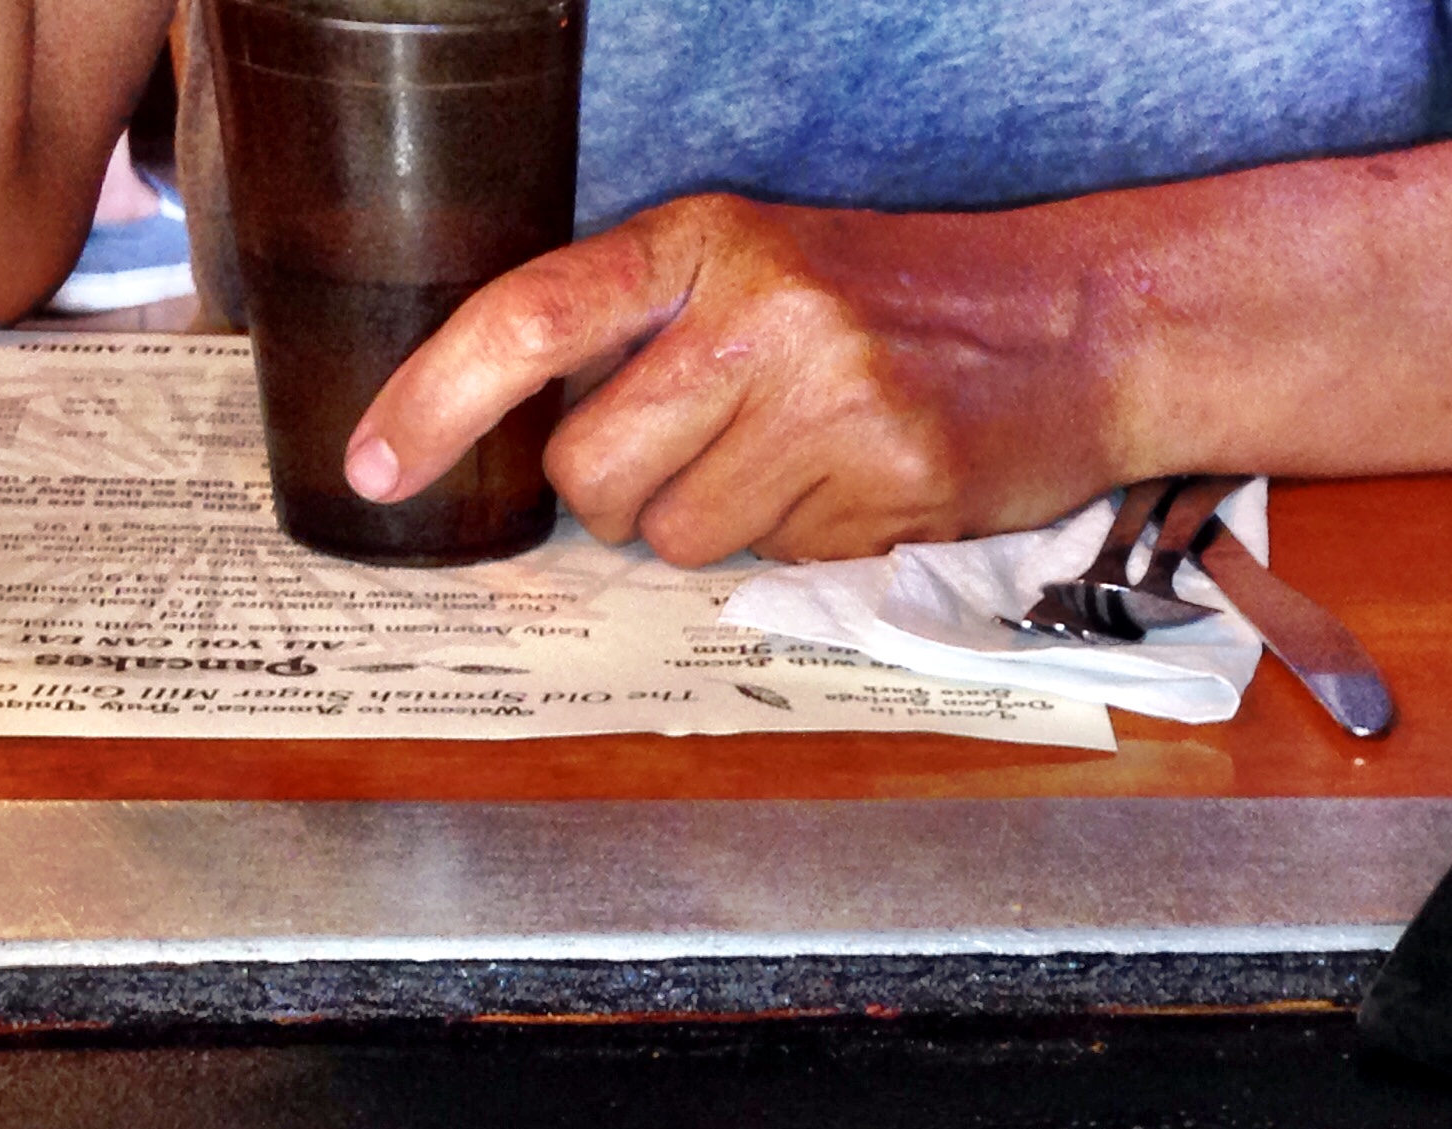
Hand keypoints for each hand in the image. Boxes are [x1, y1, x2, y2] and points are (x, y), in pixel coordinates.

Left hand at [340, 193, 1117, 564]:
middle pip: (592, 472)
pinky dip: (807, 546)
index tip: (374, 469)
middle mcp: (760, 314)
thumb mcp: (767, 267)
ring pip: (682, 540)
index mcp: (707, 241)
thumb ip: (655, 331)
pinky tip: (861, 486)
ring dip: (721, 529)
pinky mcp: (890, 483)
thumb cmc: (905, 301)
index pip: (530, 317)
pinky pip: (779, 565)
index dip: (433, 401)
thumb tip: (539, 444)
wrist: (1077, 323)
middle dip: (617, 501)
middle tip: (696, 464)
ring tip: (801, 467)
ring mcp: (828, 403)